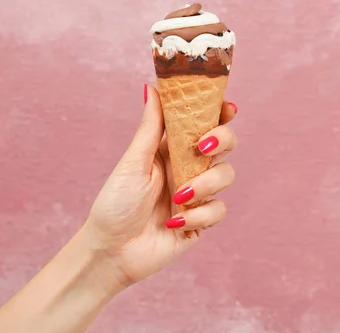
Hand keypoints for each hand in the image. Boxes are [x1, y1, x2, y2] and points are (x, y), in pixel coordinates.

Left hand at [80, 84, 237, 287]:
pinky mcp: (201, 221)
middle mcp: (187, 168)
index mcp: (170, 149)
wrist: (111, 251)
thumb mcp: (133, 162)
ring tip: (178, 197)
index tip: (228, 107)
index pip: (202, 124)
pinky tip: (175, 223)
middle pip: (224, 144)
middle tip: (203, 148)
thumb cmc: (115, 203)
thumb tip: (151, 87)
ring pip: (225, 175)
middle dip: (222, 141)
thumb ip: (150, 127)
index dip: (219, 113)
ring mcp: (197, 195)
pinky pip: (218, 211)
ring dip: (206, 184)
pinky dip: (199, 215)